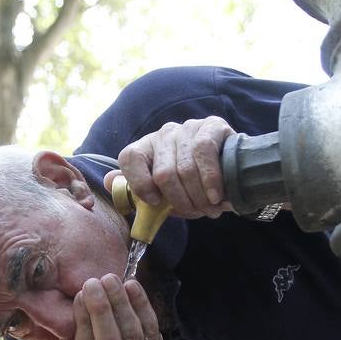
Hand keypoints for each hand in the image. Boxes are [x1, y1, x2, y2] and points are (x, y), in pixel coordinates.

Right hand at [63, 274, 163, 339]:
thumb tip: (62, 318)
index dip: (82, 321)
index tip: (79, 296)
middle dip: (100, 309)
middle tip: (91, 284)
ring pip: (131, 330)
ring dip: (119, 301)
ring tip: (109, 279)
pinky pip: (150, 323)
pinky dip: (141, 302)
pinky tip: (131, 284)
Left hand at [105, 116, 234, 218]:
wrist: (233, 174)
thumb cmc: (193, 187)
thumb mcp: (164, 195)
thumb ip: (138, 190)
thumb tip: (107, 180)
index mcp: (146, 149)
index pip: (129, 158)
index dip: (139, 184)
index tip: (155, 203)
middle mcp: (164, 134)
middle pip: (162, 173)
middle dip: (180, 201)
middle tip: (195, 213)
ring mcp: (187, 128)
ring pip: (185, 168)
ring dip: (198, 197)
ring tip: (209, 209)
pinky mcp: (211, 126)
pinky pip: (205, 153)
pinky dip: (211, 181)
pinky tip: (216, 196)